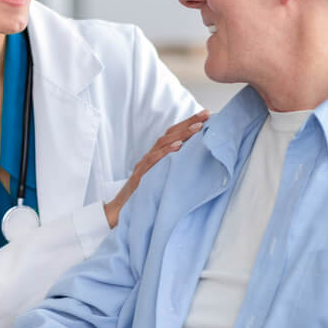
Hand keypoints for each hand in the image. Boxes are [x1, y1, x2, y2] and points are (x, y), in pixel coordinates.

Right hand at [104, 109, 209, 227]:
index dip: (188, 123)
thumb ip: (174, 168)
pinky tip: (178, 147)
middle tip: (206, 115)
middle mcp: (150, 156)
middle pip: (169, 134)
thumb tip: (198, 161)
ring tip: (197, 127)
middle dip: (188, 123)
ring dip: (181, 134)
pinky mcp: (140, 176)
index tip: (206, 115)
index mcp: (157, 156)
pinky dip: (165, 152)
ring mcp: (144, 165)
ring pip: (162, 144)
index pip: (173, 135)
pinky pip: (153, 161)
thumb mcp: (162, 179)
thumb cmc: (144, 196)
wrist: (120, 212)